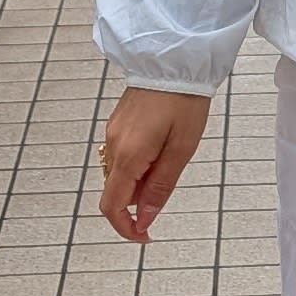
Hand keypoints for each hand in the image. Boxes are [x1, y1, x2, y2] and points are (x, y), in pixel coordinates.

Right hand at [97, 86, 211, 244]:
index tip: (144, 236)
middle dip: (136, 203)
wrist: (175, 59)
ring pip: (118, 174)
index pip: (111, 206)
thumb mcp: (181, 149)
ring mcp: (113, 132)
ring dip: (137, 183)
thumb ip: (161, 187)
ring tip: (167, 164)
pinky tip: (159, 149)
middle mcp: (114, 145)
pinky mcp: (118, 122)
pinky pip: (121, 156)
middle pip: (114, 192)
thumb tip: (146, 219)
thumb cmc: (184, 101)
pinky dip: (136, 166)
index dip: (125, 228)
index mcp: (129, 155)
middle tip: (165, 192)